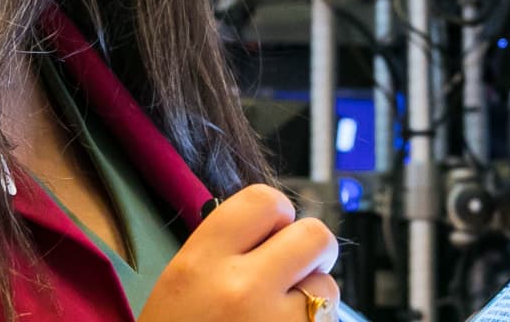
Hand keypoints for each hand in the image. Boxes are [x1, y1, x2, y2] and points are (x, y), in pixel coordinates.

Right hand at [137, 184, 339, 321]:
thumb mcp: (182, 285)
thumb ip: (227, 250)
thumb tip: (278, 229)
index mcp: (202, 262)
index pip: (265, 200)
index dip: (276, 214)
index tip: (271, 233)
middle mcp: (242, 288)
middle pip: (315, 236)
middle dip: (310, 253)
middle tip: (293, 271)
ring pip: (328, 289)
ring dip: (313, 301)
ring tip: (277, 321)